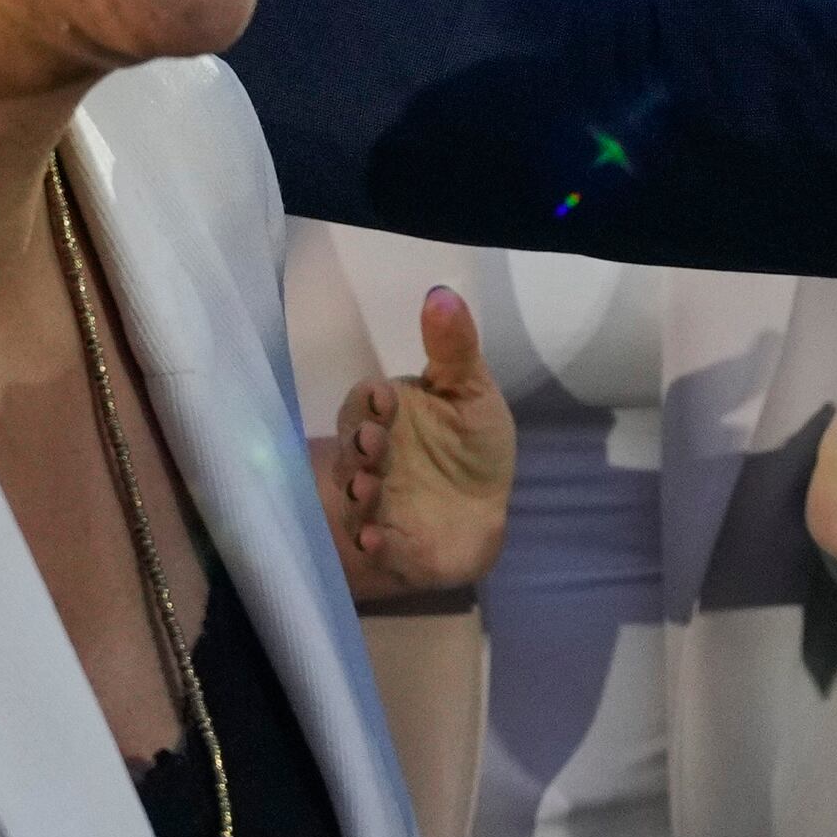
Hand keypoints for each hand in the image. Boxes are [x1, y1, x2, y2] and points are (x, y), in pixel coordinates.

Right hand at [323, 287, 512, 601]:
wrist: (484, 510)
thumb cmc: (472, 445)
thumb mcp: (471, 392)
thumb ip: (454, 347)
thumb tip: (441, 292)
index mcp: (388, 416)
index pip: (364, 404)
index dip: (369, 402)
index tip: (383, 398)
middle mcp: (371, 458)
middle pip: (351, 449)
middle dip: (357, 446)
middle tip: (372, 444)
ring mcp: (375, 503)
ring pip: (353, 496)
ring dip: (355, 493)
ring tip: (367, 488)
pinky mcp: (388, 544)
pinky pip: (371, 544)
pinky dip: (370, 541)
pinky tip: (375, 539)